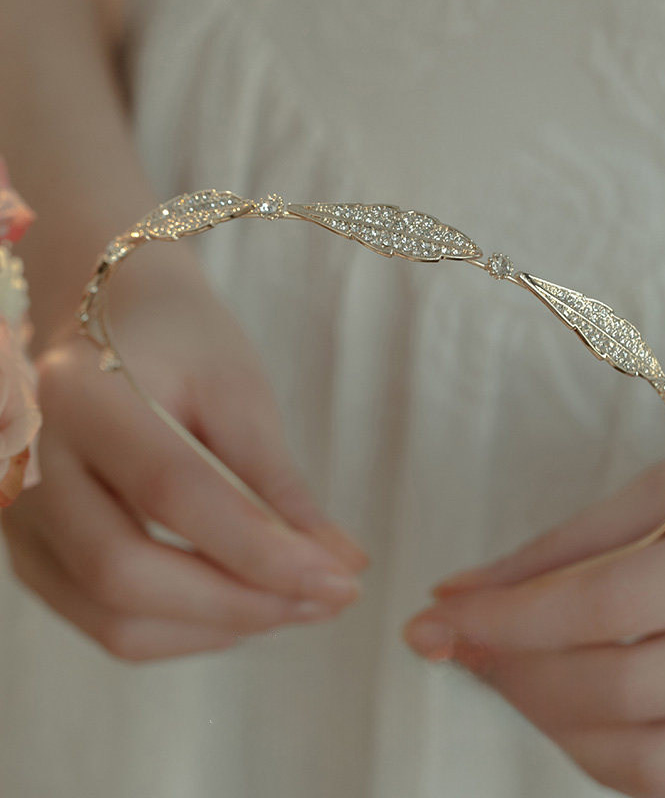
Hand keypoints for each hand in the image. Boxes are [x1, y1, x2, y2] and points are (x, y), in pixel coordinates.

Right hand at [2, 259, 368, 660]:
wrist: (114, 327)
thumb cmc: (182, 348)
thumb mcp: (238, 394)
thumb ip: (279, 484)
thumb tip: (340, 566)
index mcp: (85, 396)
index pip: (174, 492)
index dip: (263, 550)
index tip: (340, 580)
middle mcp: (31, 463)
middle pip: (125, 573)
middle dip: (241, 603)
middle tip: (325, 599)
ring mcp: (21, 517)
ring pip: (113, 617)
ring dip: (218, 628)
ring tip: (295, 603)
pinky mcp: (34, 552)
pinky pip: (104, 621)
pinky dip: (182, 630)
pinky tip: (240, 604)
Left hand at [404, 402, 664, 797]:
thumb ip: (571, 543)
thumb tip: (462, 592)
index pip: (610, 607)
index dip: (509, 618)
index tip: (437, 614)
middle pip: (626, 692)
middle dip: (519, 672)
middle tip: (464, 639)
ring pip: (658, 764)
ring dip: (557, 726)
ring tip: (512, 673)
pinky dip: (616, 759)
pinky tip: (575, 710)